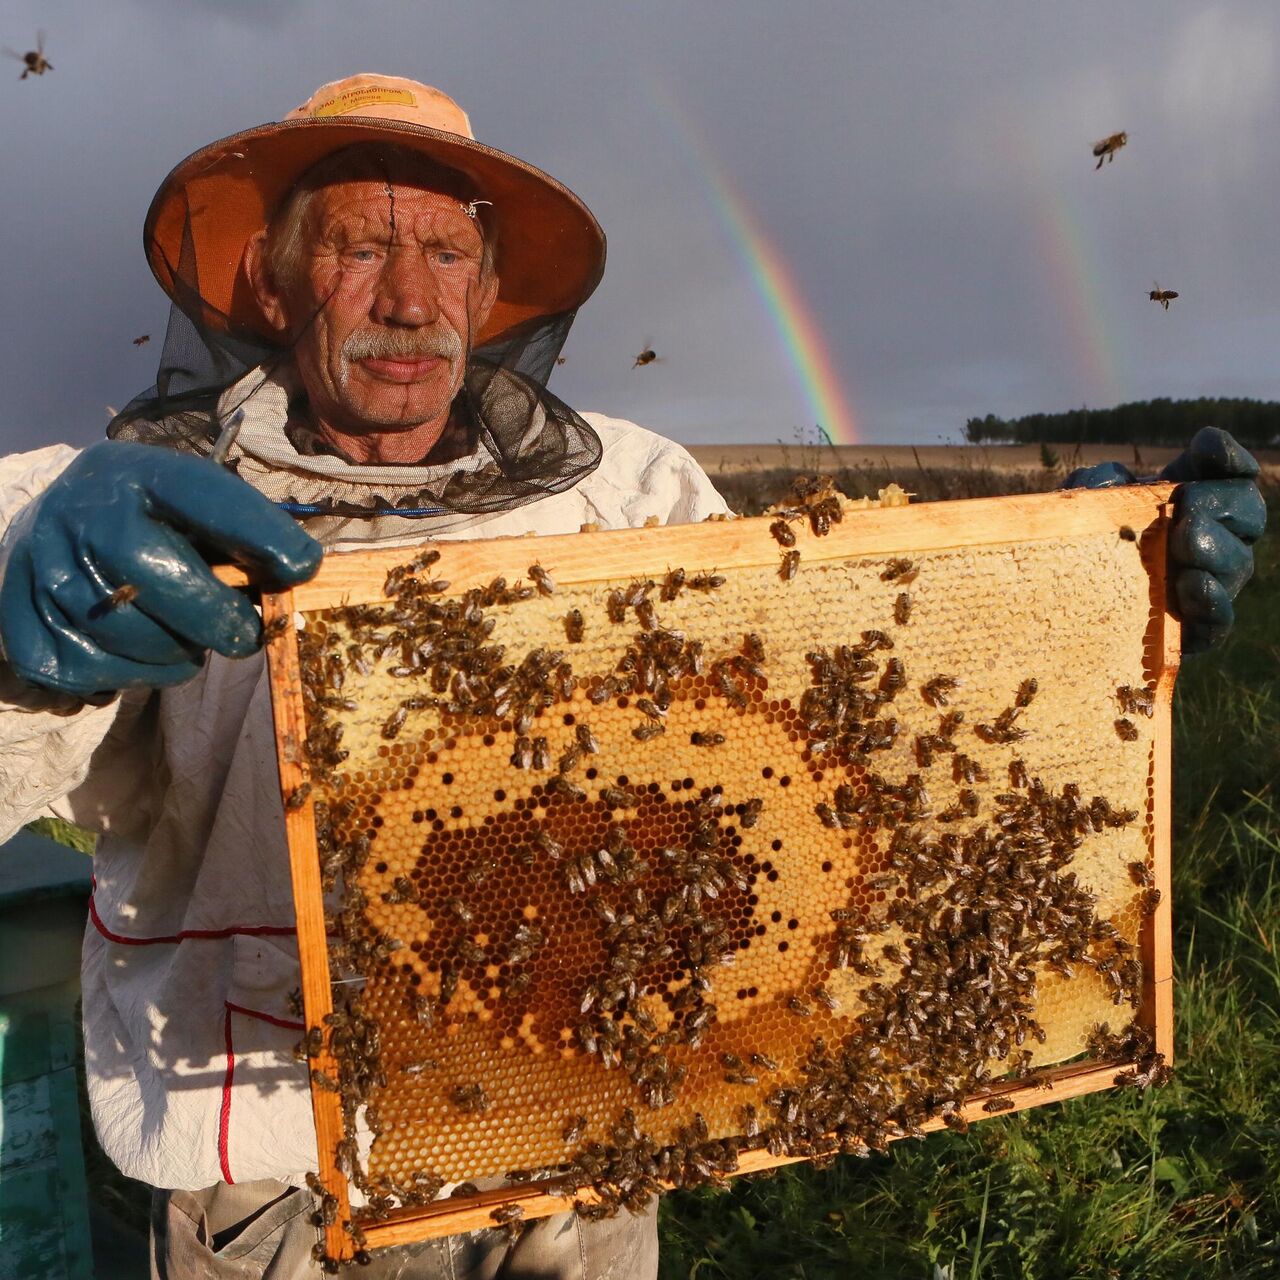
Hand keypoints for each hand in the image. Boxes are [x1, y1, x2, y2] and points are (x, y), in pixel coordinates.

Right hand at [0, 441, 321, 697]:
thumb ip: (245, 534)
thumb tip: (297, 575)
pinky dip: (132, 676)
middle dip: (218, 619)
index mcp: (141, 474)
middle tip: (245, 633)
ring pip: (132, 639)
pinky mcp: (22, 620)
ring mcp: (45, 566)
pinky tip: (140, 651)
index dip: (260, 535)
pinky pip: (93, 673)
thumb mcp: (197, 504)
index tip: (302, 566)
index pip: (206, 498)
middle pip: (160, 579)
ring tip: (183, 635)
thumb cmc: (158, 520)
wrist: (64, 522)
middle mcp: (84, 513)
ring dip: (177, 654)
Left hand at [1062, 428, 1265, 652]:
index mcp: (1188, 502)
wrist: (1061, 610)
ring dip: (1214, 551)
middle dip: (1220, 502)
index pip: (1226, 474)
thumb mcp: (1082, 510)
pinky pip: (1219, 619)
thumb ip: (1098, 486)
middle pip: (1246, 511)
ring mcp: (1207, 584)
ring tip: (1183, 544)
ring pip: (1237, 564)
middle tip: (1186, 504)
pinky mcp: (1194, 630)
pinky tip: (1192, 585)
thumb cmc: (1079, 548)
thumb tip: (1113, 480)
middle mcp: (1210, 539)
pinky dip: (1212, 602)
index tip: (1206, 448)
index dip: (1225, 458)